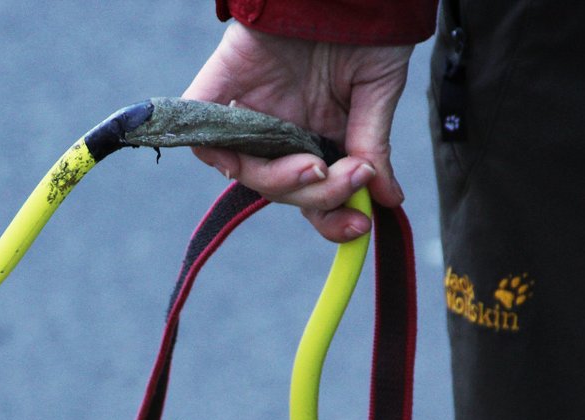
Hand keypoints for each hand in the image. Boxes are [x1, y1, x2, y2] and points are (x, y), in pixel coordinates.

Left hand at [184, 23, 412, 241]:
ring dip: (280, 181)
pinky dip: (213, 148)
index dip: (331, 217)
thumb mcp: (378, 92)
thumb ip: (373, 145)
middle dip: (316, 194)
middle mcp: (279, 131)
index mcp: (316, 137)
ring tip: (316, 164)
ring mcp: (248, 111)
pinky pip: (198, 130)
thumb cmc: (365, 29)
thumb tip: (385, 199)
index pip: (312, 194)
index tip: (359, 225)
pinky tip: (240, 160)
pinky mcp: (219, 87)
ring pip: (244, 170)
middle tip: (350, 175)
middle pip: (279, 189)